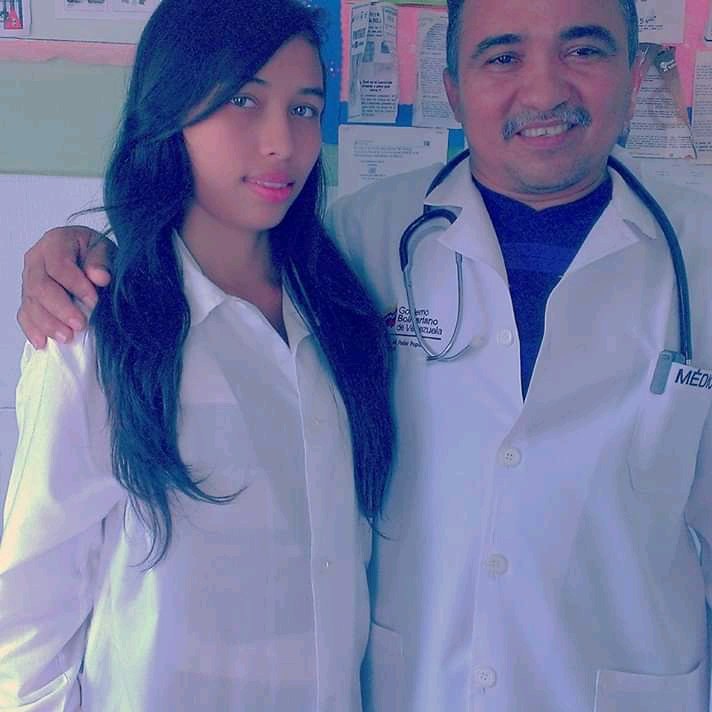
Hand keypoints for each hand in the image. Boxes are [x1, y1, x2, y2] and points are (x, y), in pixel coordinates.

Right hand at [17, 226, 114, 348]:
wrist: (92, 261)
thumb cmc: (98, 256)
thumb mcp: (107, 251)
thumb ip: (103, 262)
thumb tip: (100, 276)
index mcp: (56, 241)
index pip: (58, 265)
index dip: (75, 285)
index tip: (94, 301)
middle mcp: (36, 259)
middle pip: (40, 286)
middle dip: (60, 308)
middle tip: (80, 324)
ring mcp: (29, 279)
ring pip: (31, 303)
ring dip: (48, 323)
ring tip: (67, 337)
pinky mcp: (29, 298)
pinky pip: (24, 314)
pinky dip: (33, 330)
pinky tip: (43, 342)